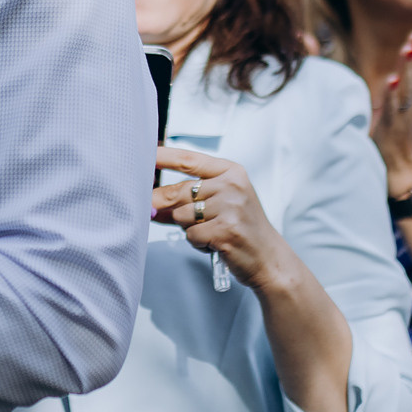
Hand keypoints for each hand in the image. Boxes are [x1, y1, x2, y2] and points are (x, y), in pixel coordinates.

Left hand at [153, 146, 297, 291]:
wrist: (269, 258)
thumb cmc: (241, 229)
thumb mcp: (219, 205)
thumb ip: (187, 199)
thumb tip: (151, 200)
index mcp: (231, 172)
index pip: (189, 160)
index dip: (162, 157)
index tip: (142, 153)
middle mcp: (232, 185)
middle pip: (179, 191)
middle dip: (162, 204)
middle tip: (152, 210)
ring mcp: (230, 207)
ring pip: (182, 216)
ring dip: (189, 229)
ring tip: (210, 233)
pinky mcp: (225, 230)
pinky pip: (191, 235)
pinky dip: (197, 243)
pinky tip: (214, 245)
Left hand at [370, 31, 411, 198]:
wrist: (398, 170)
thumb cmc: (391, 139)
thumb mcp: (395, 111)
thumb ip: (395, 94)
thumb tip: (392, 75)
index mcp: (411, 100)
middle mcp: (410, 105)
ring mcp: (402, 115)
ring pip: (406, 88)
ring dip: (406, 68)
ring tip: (407, 48)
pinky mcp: (392, 127)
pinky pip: (392, 108)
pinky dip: (392, 94)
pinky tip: (392, 80)